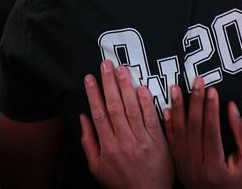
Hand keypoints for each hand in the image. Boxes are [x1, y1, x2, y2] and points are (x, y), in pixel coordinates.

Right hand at [80, 60, 173, 188]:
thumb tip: (83, 118)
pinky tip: (142, 88)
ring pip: (132, 109)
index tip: (90, 77)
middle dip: (109, 83)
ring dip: (126, 87)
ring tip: (121, 69)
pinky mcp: (158, 142)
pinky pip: (151, 119)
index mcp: (108, 146)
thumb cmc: (120, 182)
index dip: (94, 94)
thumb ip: (88, 142)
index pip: (99, 114)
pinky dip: (147, 103)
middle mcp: (124, 141)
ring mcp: (142, 141)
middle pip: (115, 107)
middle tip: (106, 64)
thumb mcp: (97, 167)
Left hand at [164, 78, 241, 188]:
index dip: (211, 109)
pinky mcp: (180, 168)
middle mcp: (196, 168)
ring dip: (177, 109)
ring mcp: (185, 169)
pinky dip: (169, 125)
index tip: (212, 90)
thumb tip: (232, 107)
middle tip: (196, 81)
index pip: (211, 131)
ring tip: (176, 88)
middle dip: (195, 102)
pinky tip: (167, 109)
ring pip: (179, 134)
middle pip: (193, 129)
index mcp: (214, 167)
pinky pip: (172, 143)